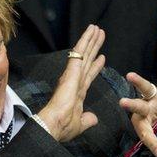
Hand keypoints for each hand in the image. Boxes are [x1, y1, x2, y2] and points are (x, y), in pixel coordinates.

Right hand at [37, 25, 105, 141]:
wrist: (54, 126)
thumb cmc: (62, 127)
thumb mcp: (80, 123)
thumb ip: (88, 119)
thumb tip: (93, 118)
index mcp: (76, 92)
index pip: (89, 75)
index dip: (96, 66)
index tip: (102, 58)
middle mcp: (74, 80)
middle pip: (87, 60)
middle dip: (94, 47)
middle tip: (100, 34)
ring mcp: (73, 75)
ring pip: (84, 53)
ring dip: (91, 40)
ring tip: (97, 28)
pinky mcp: (72, 71)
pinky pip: (80, 53)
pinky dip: (85, 41)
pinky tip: (91, 32)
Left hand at [119, 54, 156, 156]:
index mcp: (143, 123)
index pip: (146, 133)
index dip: (153, 143)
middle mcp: (147, 108)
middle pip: (138, 107)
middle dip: (130, 105)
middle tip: (122, 102)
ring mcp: (155, 97)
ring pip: (145, 88)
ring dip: (138, 82)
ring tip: (130, 75)